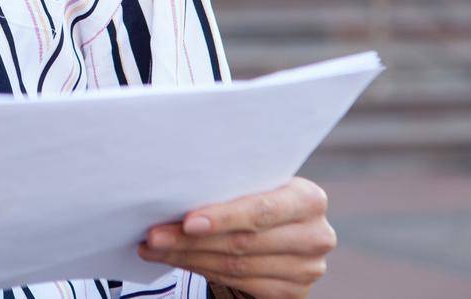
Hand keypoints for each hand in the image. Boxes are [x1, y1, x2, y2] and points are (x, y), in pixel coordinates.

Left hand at [137, 177, 334, 298]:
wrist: (284, 229)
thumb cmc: (260, 196)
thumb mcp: (258, 183)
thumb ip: (233, 185)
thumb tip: (174, 189)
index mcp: (309, 199)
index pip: (261, 210)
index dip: (223, 217)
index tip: (187, 221)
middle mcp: (316, 236)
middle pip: (243, 242)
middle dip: (191, 239)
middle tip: (154, 236)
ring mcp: (307, 269)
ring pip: (235, 266)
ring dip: (188, 257)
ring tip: (154, 247)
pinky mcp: (293, 293)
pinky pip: (238, 283)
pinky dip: (201, 270)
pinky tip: (176, 259)